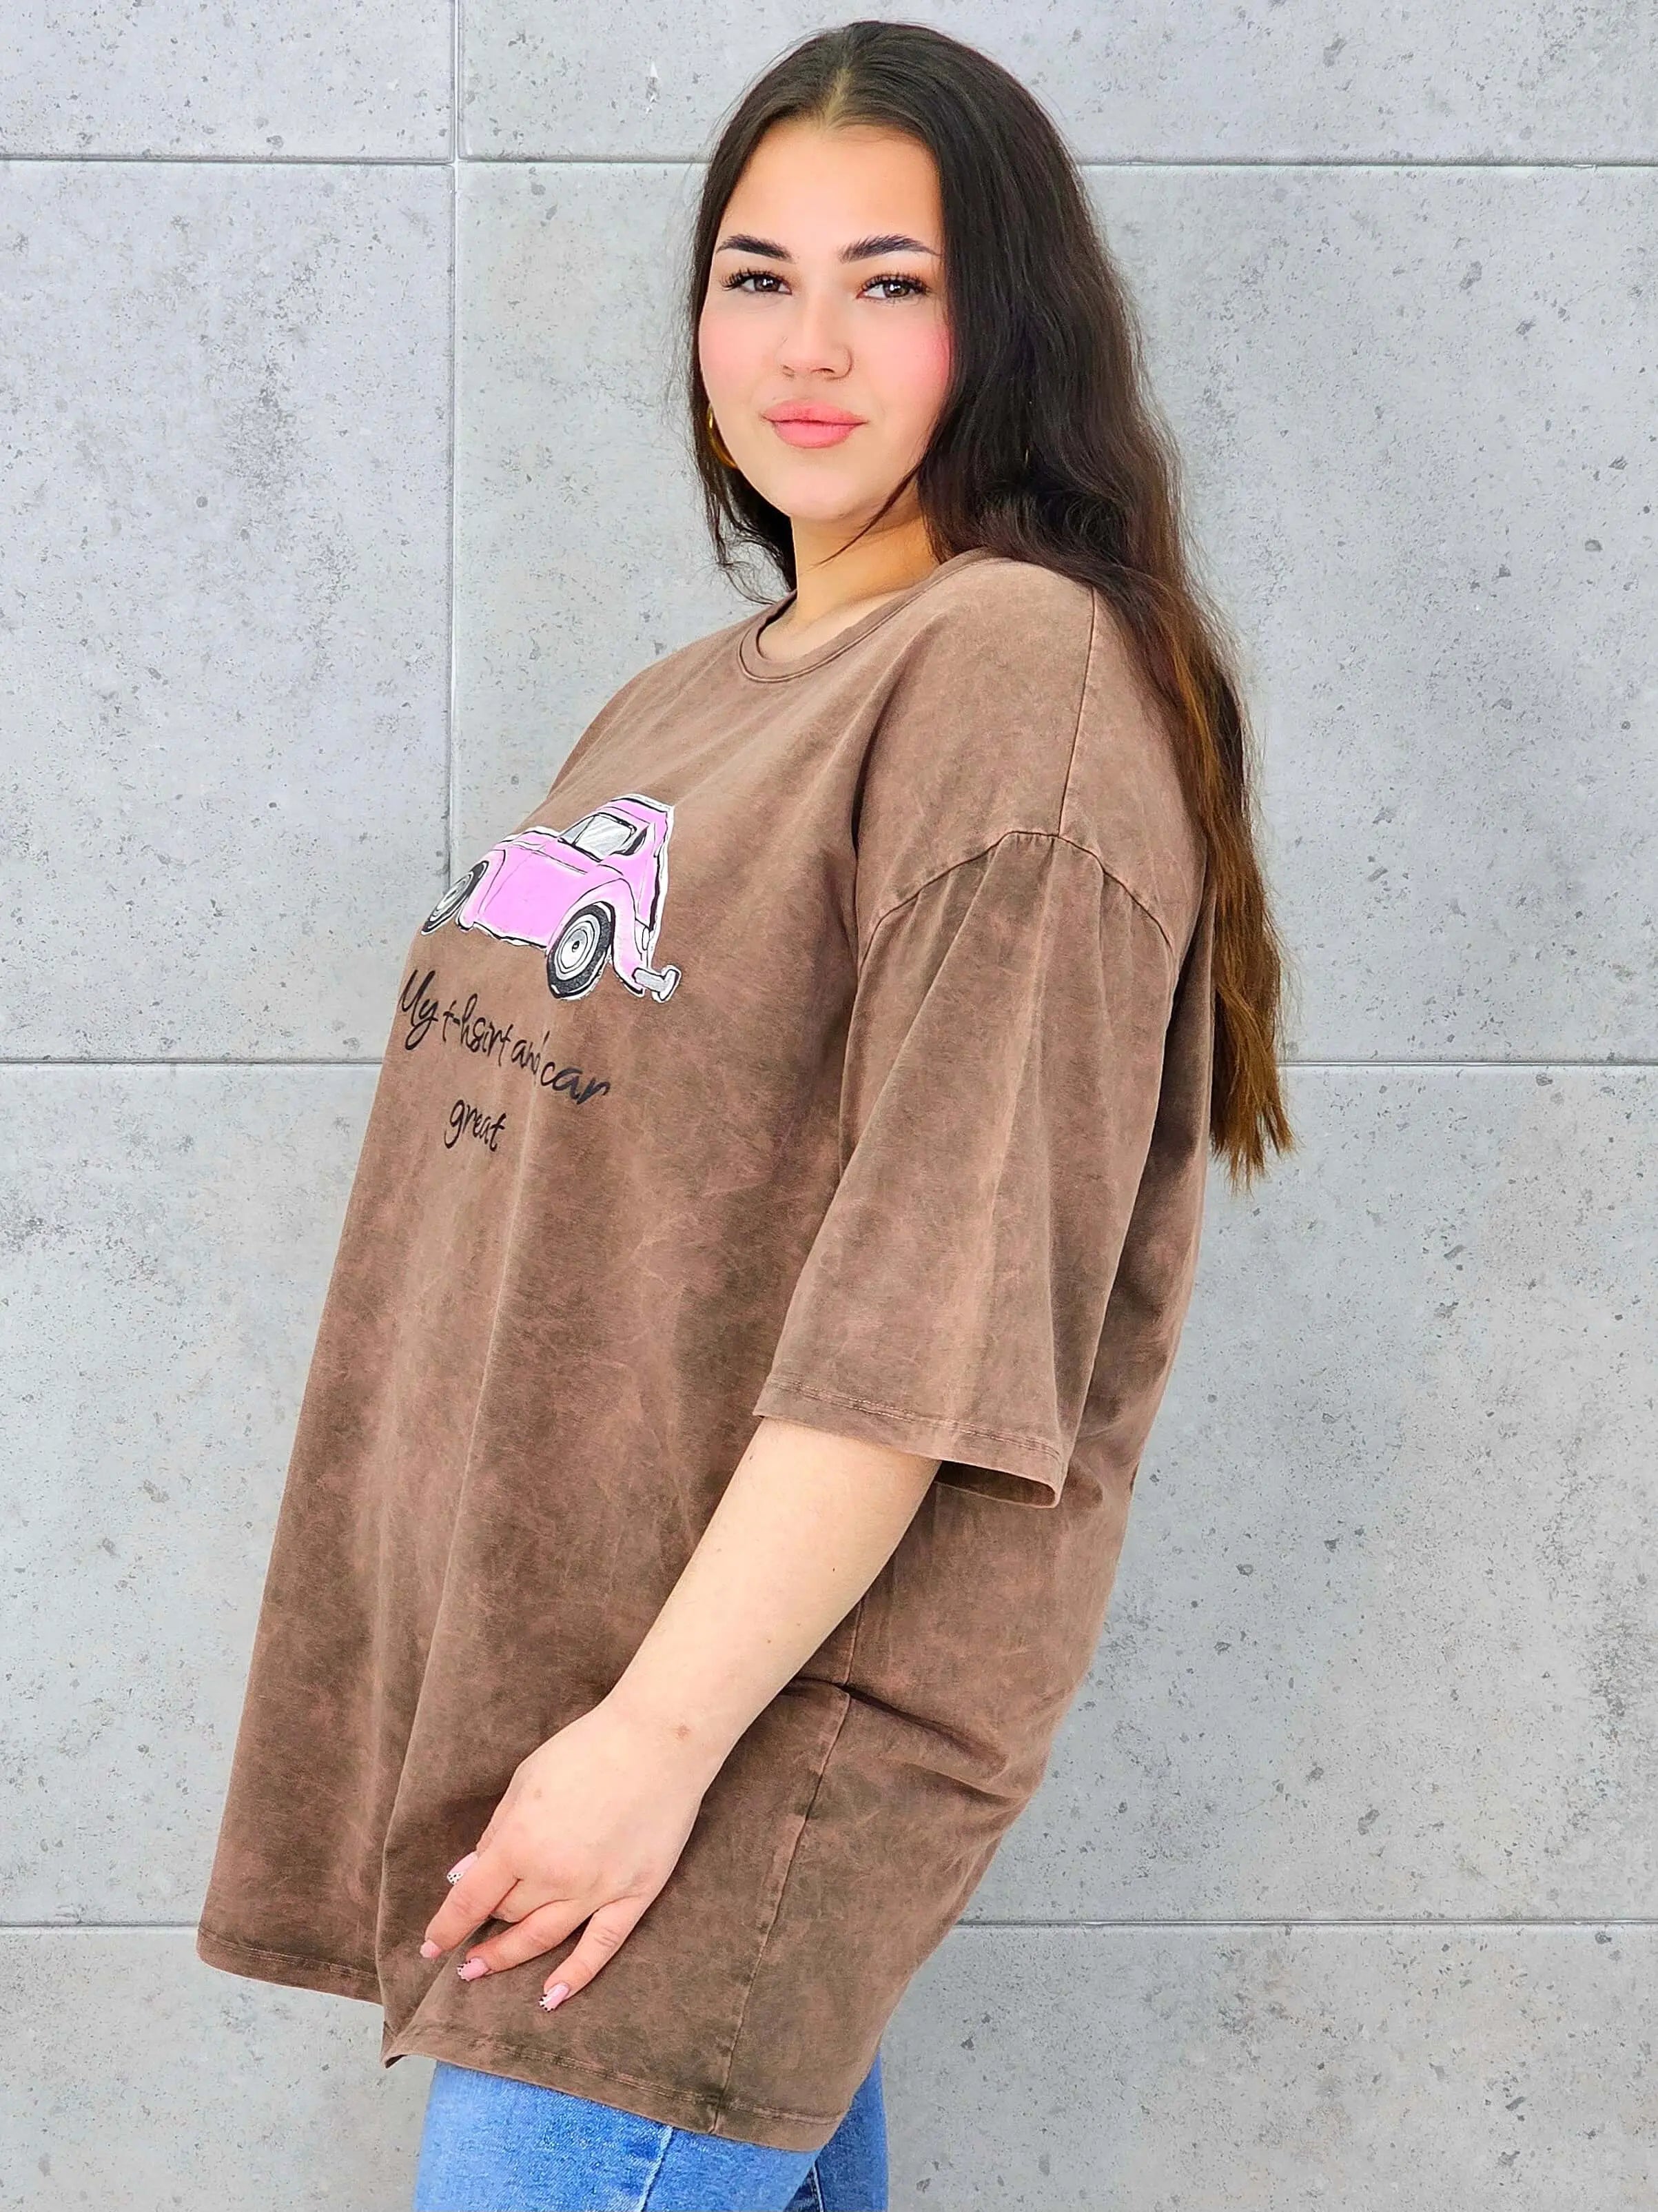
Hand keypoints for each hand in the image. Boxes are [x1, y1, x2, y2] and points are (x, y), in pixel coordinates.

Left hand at [419, 1695, 718, 2010]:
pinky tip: (550, 1997)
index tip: (431, 1945)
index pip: (470, 1900)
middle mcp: (554, 1875)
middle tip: (468, 1946)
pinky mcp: (634, 1895)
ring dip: (508, 1958)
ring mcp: (597, 1890)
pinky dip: (575, 1976)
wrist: (660, 1740)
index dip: (446, 1927)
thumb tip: (469, 1873)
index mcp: (520, 1842)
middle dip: (485, 1928)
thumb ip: (497, 1829)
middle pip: (508, 1914)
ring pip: (542, 1938)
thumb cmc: (588, 1748)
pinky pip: (601, 1946)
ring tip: (483, 1971)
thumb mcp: (526, 1778)